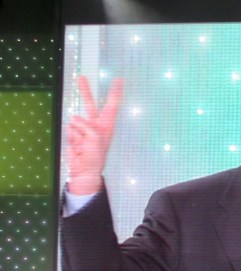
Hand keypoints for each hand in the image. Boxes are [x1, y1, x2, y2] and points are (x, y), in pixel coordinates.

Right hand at [65, 76, 123, 195]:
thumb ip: (85, 126)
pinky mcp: (74, 133)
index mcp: (107, 126)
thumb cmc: (95, 157)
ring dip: (76, 132)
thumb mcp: (94, 139)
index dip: (115, 93)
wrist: (83, 170)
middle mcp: (96, 124)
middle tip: (81, 77)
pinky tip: (76, 146)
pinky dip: (71, 137)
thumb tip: (74, 119)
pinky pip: (69, 129)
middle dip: (85, 91)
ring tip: (82, 145)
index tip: (119, 80)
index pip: (112, 105)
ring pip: (75, 120)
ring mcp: (83, 128)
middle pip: (90, 104)